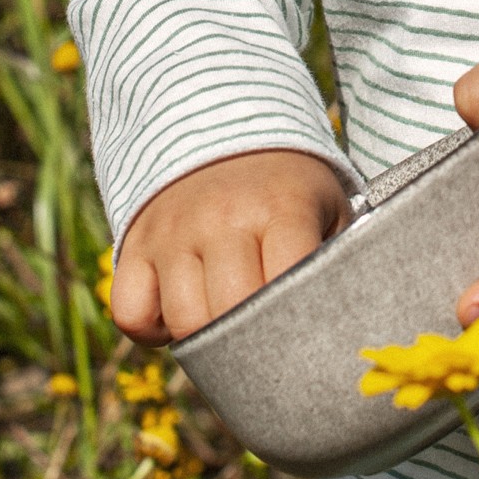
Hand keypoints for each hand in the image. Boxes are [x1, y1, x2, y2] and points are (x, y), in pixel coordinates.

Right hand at [108, 149, 351, 345]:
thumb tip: (348, 332)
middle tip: (266, 342)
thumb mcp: (327, 209)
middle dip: (253, 342)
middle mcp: (222, 216)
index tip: (306, 342)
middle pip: (233, 313)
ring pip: (184, 321)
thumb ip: (337, 263)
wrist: (225, 136)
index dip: (298, 325)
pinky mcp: (135, 243)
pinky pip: (130, 313)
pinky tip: (180, 313)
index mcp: (281, 206)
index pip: (288, 284)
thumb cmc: (289, 193)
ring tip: (227, 324)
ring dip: (206, 339)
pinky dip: (151, 329)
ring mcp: (174, 230)